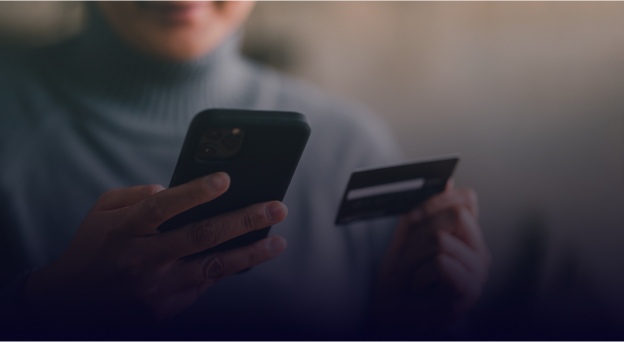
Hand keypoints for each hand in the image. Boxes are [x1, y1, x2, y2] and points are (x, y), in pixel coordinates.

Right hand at [25, 172, 287, 328]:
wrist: (72, 306)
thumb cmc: (94, 249)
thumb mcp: (102, 213)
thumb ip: (136, 196)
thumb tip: (171, 189)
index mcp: (124, 230)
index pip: (162, 207)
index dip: (194, 193)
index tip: (226, 179)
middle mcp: (143, 260)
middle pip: (200, 236)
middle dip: (243, 220)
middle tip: (277, 207)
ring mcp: (156, 288)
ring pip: (213, 267)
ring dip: (250, 253)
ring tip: (278, 242)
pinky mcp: (165, 308)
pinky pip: (204, 284)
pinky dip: (229, 269)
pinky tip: (250, 257)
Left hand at [373, 181, 489, 334]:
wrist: (393, 317)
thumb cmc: (402, 279)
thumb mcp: (407, 237)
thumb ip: (425, 209)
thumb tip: (447, 179)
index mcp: (468, 237)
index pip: (467, 199)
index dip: (437, 201)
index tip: (412, 217)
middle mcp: (480, 253)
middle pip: (455, 215)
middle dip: (420, 232)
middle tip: (408, 256)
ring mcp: (478, 274)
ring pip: (440, 239)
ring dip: (413, 258)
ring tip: (411, 277)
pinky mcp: (469, 293)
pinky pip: (441, 263)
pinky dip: (419, 275)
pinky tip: (419, 288)